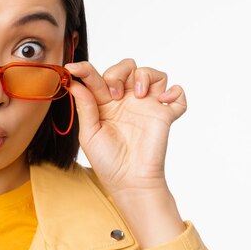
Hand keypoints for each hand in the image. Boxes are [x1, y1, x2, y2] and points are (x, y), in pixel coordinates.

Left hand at [65, 59, 186, 196]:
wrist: (130, 182)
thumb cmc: (108, 161)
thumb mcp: (89, 134)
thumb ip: (85, 106)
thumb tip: (74, 82)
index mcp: (104, 103)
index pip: (96, 77)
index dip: (84, 69)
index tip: (72, 68)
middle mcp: (126, 100)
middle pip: (126, 67)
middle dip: (119, 72)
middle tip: (115, 93)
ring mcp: (146, 106)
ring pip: (152, 74)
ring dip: (145, 76)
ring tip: (139, 95)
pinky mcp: (164, 115)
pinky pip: (178, 94)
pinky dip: (175, 91)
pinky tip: (163, 101)